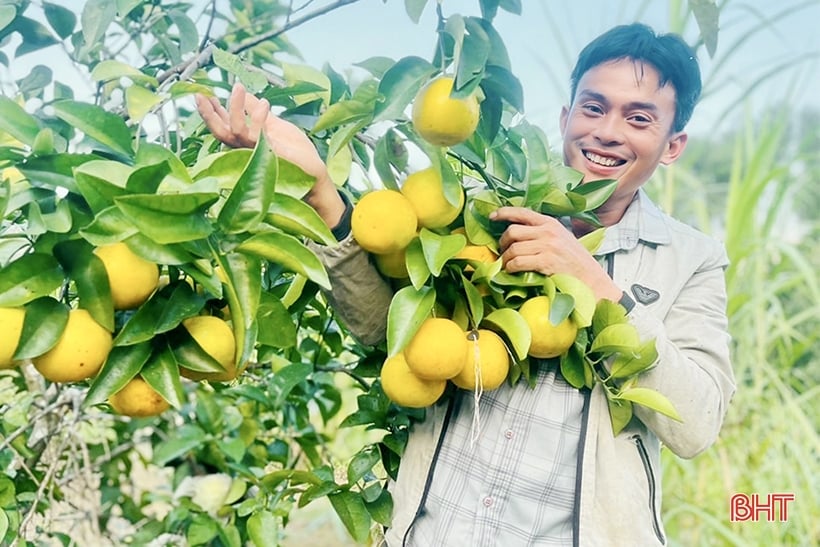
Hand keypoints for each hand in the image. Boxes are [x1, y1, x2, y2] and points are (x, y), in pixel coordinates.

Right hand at [195, 83, 344, 227]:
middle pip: (220, 132)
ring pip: (234, 132)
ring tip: (238, 87)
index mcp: (246, 141)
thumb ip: (257, 111)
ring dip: (234, 109)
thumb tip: (245, 93)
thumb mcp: (275, 124)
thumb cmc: (295, 151)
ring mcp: (255, 153)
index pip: (224, 125)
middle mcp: (246, 150)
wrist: (313, 170)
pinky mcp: (268, 154)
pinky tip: (264, 103)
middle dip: (208, 114)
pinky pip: (256, 135)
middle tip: (200, 95)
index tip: (204, 94)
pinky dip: (258, 118)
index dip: (212, 111)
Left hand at [491, 206, 621, 301]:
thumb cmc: (575, 262)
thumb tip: (518, 234)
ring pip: (513, 248)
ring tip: (508, 265)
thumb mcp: (561, 239)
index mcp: (551, 223)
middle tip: (503, 252)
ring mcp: (548, 246)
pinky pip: (518, 262)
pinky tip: (512, 271)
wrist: (592, 279)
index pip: (522, 212)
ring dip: (506, 259)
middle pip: (512, 231)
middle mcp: (549, 231)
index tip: (492, 217)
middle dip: (503, 243)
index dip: (504, 213)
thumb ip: (543, 233)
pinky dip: (510, 268)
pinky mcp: (546, 261)